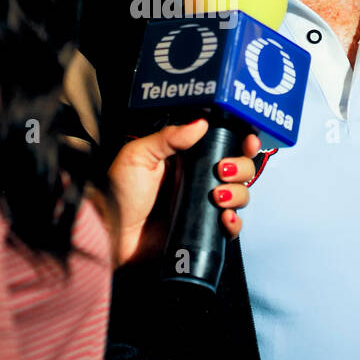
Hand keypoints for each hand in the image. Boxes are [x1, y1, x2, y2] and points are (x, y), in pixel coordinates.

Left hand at [107, 120, 259, 267]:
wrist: (111, 235)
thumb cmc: (118, 194)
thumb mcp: (137, 156)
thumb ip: (168, 138)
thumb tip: (201, 123)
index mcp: (185, 157)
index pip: (222, 144)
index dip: (241, 140)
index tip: (248, 140)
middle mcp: (198, 179)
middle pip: (239, 168)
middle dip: (241, 166)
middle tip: (222, 171)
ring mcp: (202, 205)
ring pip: (240, 195)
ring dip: (238, 193)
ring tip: (217, 196)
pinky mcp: (203, 230)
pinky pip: (231, 227)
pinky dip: (234, 223)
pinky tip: (224, 219)